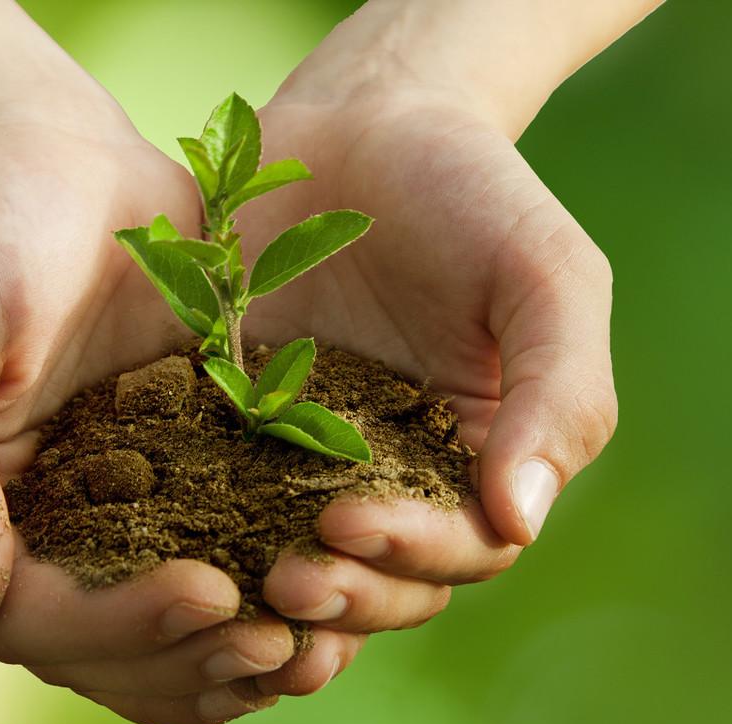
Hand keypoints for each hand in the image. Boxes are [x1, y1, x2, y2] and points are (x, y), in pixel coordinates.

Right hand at [0, 107, 325, 723]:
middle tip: (278, 645)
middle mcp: (28, 535)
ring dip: (231, 660)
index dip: (117, 629)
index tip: (209, 594)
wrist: (55, 159)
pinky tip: (328, 602)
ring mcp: (103, 515)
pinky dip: (263, 600)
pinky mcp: (171, 483)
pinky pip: (214, 566)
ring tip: (313, 648)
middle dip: (190, 661)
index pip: (31, 620)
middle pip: (105, 653)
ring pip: (163, 636)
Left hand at [236, 62, 617, 642]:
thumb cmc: (470, 193)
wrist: (360, 123)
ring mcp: (311, 461)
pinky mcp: (236, 430)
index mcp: (479, 457)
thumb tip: (519, 521)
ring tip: (238, 584)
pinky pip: (222, 502)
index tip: (349, 520)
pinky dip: (207, 544)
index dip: (414, 552)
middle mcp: (400, 477)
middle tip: (287, 582)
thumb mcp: (544, 277)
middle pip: (384, 579)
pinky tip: (173, 554)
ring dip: (279, 592)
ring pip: (307, 560)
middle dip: (343, 591)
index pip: (465, 545)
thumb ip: (559, 393)